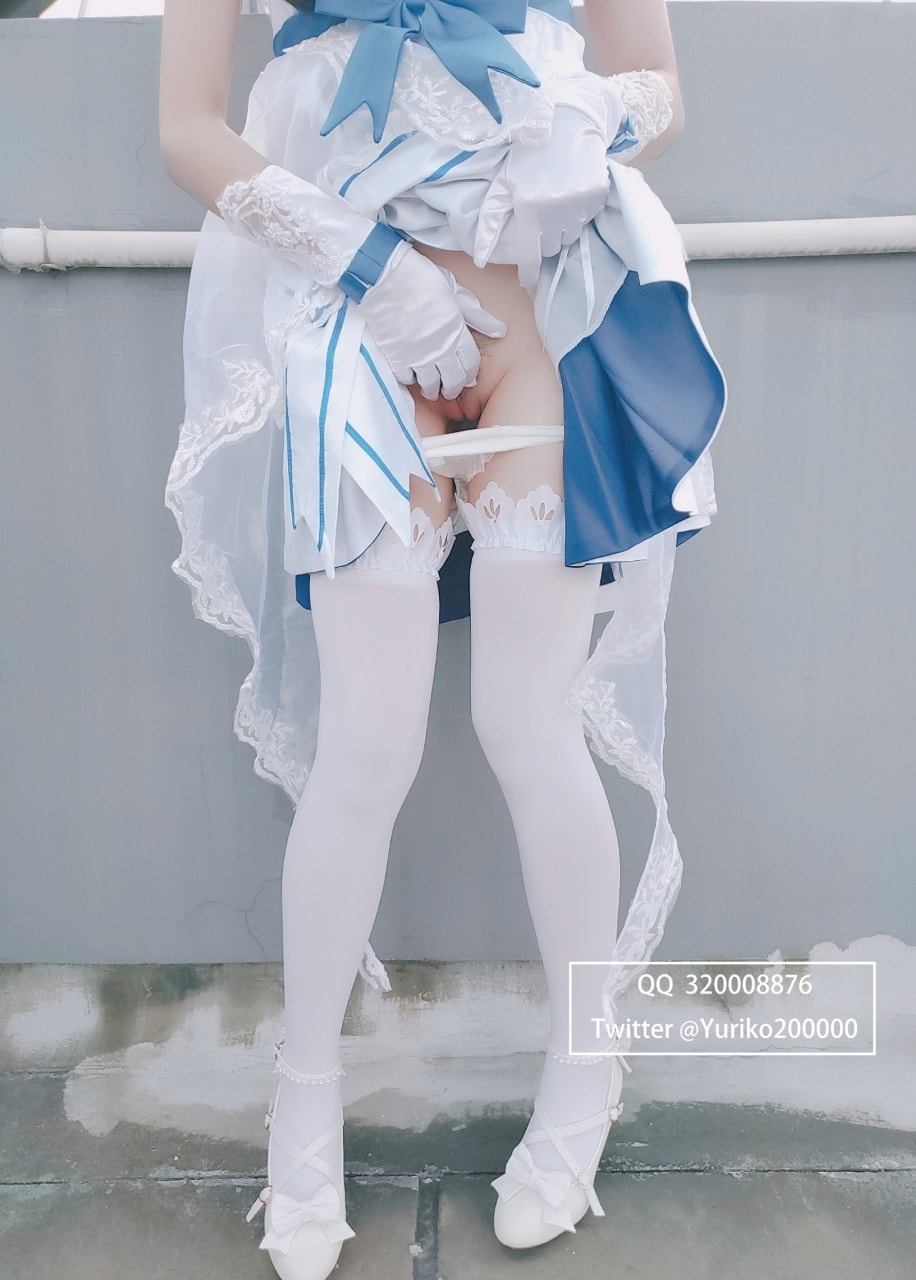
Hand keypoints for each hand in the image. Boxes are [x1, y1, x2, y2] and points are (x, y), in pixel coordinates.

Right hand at [357, 246, 505, 399]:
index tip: (466, 378)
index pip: (470, 365)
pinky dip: (409, 379)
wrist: (386, 277)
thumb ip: (478, 316)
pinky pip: (406, 379)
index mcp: (457, 332)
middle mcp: (440, 349)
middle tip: (449, 390)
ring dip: (432, 389)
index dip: (469, 375)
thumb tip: (500, 331)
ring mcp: (418, 355)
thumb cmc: (422, 279)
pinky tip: (410, 374)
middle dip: (453, 388)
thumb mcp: (456, 292)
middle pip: (453, 380)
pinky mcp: (397, 357)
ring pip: (430, 385)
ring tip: (430, 389)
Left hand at [475, 83, 626, 286]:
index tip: (527, 280)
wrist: (568, 122)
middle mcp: (555, 213)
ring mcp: (578, 206)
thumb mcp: (504, 185)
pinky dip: (578, 214)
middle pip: (551, 248)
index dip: (528, 273)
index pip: (530, 258)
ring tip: (555, 203)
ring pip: (569, 236)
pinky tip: (571, 192)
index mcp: (529, 211)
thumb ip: (490, 222)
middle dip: (544, 239)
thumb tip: (478, 258)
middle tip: (540, 218)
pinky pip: (586, 220)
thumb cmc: (528, 155)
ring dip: (561, 228)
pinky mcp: (596, 197)